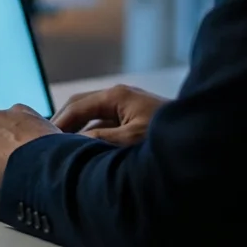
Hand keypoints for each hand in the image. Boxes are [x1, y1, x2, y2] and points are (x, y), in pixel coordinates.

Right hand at [51, 84, 166, 146]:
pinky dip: (94, 135)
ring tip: (64, 148)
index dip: (59, 122)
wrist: (201, 134)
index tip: (45, 139)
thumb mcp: (131, 138)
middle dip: (64, 123)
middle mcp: (120, 97)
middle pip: (82, 106)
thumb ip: (100, 138)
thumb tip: (75, 142)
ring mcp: (128, 107)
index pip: (77, 106)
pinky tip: (89, 150)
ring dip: (79, 130)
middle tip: (48, 142)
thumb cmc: (168, 134)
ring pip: (94, 116)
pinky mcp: (135, 119)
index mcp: (117, 95)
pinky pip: (106, 124)